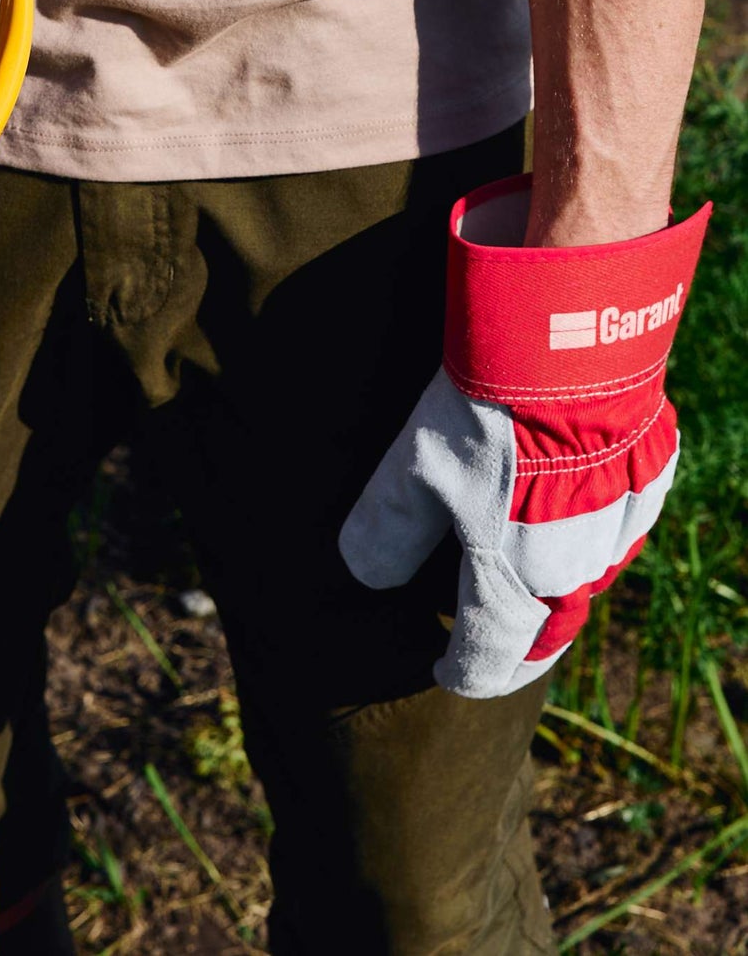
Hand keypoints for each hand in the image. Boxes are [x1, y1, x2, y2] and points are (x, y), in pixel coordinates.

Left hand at [339, 174, 710, 698]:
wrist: (570, 343)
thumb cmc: (487, 415)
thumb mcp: (414, 470)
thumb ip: (388, 529)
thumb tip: (364, 573)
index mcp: (518, 578)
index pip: (492, 652)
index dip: (465, 671)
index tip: (446, 674)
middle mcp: (581, 566)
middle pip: (552, 628)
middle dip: (520, 645)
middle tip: (495, 651)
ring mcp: (624, 522)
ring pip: (593, 577)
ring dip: (559, 588)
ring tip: (530, 583)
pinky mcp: (652, 474)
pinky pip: (624, 524)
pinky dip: (595, 534)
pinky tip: (577, 512)